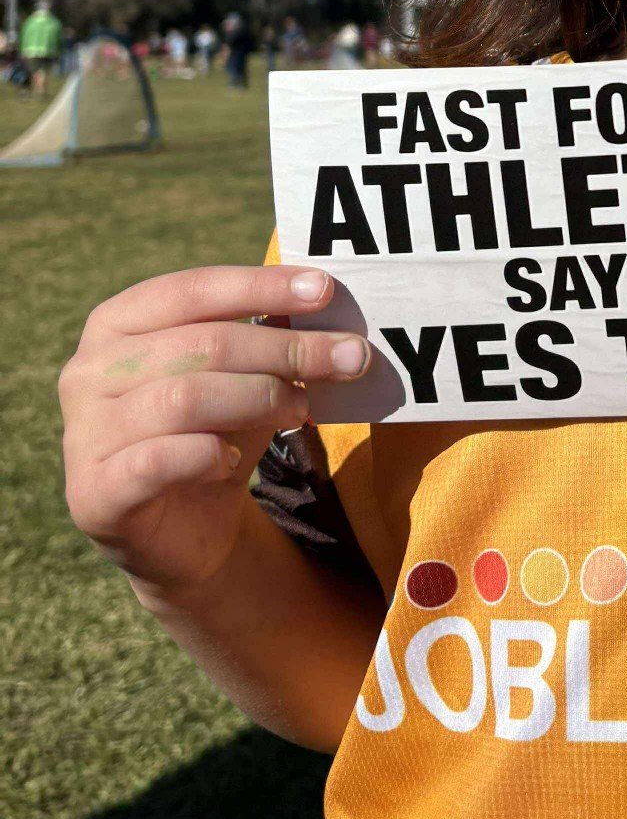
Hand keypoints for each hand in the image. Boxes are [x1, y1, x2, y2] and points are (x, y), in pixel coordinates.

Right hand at [60, 265, 369, 596]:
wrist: (187, 531)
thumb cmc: (216, 432)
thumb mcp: (247, 376)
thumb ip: (272, 339)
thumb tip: (328, 305)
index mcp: (116, 323)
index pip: (192, 290)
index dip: (261, 287)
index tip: (326, 290)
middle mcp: (87, 371)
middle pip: (200, 344)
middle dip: (285, 349)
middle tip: (350, 358)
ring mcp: (83, 433)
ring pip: (185, 398)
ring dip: (260, 399)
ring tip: (301, 409)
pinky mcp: (93, 494)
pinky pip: (158, 460)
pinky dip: (208, 455)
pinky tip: (235, 460)